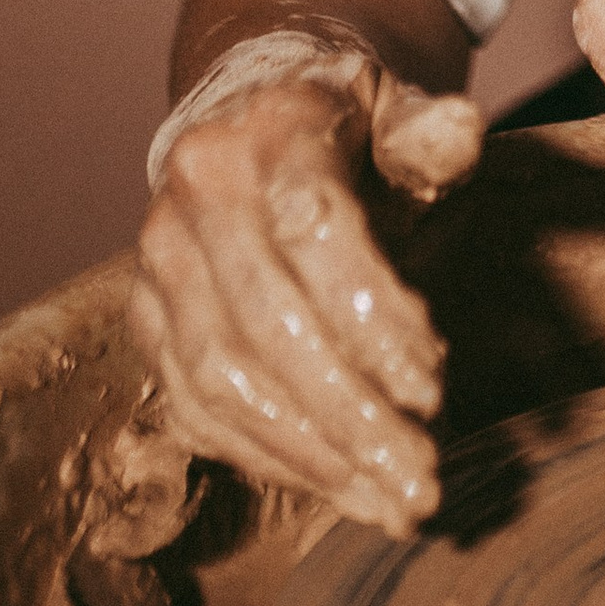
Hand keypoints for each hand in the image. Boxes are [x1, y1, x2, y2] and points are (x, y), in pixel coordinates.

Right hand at [131, 54, 482, 529]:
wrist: (244, 111)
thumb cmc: (344, 123)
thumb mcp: (395, 105)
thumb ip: (428, 131)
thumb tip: (459, 135)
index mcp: (265, 132)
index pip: (315, 231)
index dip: (372, 318)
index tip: (432, 391)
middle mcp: (195, 198)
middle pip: (267, 326)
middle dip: (350, 416)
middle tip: (423, 481)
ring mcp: (158, 265)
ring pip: (223, 382)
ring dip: (311, 455)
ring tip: (389, 500)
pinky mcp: (145, 322)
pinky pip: (196, 408)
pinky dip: (267, 458)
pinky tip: (338, 486)